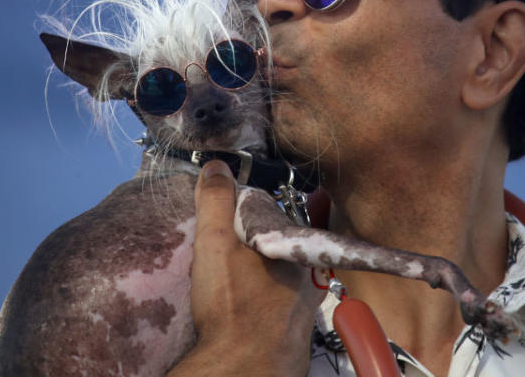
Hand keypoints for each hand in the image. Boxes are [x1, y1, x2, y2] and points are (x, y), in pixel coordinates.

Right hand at [169, 160, 324, 375]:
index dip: (241, 214)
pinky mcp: (297, 328)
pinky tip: (242, 306)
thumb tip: (218, 167)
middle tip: (223, 255)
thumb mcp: (215, 244)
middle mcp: (308, 269)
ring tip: (230, 283)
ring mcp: (306, 300)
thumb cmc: (232, 306)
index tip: (222, 224)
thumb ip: (216, 202)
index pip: (268, 211)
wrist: (245, 367)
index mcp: (294, 242)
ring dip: (259, 272)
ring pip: (279, 272)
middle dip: (252, 242)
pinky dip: (263, 299)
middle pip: (275, 242)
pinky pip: (279, 302)